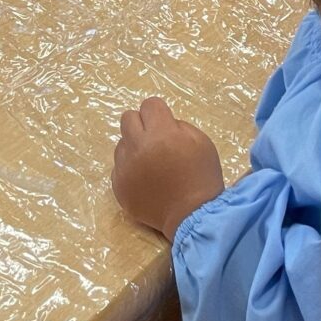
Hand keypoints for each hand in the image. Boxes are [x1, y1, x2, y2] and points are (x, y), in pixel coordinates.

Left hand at [112, 97, 225, 241]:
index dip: (159, 113)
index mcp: (162, 133)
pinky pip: (118, 166)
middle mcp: (138, 147)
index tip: (165, 124)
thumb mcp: (201, 142)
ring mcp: (125, 167)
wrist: (192, 216)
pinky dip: (130, 169)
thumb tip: (161, 124)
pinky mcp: (118, 185)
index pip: (149, 105)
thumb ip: (178, 126)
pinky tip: (146, 180)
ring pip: (121, 143)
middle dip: (142, 124)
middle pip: (128, 118)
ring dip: (134, 147)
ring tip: (152, 164)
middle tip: (155, 140)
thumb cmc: (202, 177)